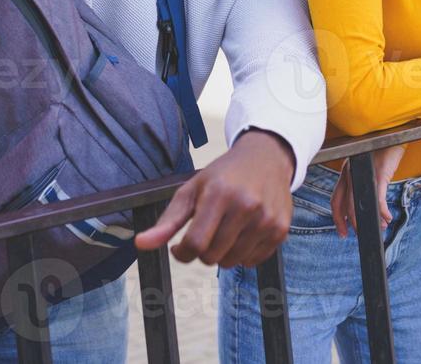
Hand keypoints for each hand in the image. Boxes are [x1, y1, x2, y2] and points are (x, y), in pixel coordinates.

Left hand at [134, 129, 294, 267]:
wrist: (266, 158)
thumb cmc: (223, 175)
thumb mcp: (191, 190)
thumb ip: (167, 220)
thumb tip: (140, 244)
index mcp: (219, 194)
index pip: (194, 244)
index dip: (182, 252)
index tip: (180, 246)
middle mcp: (246, 206)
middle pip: (212, 257)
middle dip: (203, 251)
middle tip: (207, 232)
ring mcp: (266, 219)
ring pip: (232, 262)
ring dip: (223, 253)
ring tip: (226, 230)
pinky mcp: (280, 229)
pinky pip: (253, 261)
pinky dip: (244, 254)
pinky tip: (244, 232)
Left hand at [330, 145, 405, 237]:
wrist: (392, 135)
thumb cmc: (381, 152)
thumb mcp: (367, 168)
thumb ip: (363, 184)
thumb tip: (368, 207)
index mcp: (346, 173)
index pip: (336, 200)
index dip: (337, 218)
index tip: (342, 231)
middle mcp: (350, 174)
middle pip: (345, 206)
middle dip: (351, 224)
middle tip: (358, 234)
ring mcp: (363, 174)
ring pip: (359, 205)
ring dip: (370, 220)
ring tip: (381, 226)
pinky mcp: (378, 174)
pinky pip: (378, 199)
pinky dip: (382, 212)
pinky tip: (387, 217)